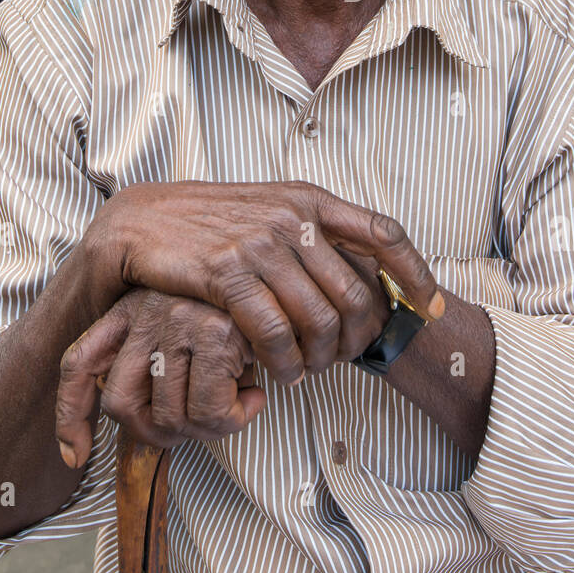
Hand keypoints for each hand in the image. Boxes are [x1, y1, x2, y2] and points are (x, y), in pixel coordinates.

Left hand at [55, 288, 265, 470]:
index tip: (75, 456)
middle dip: (158, 433)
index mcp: (130, 308)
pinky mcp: (215, 331)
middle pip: (122, 405)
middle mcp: (145, 310)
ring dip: (205, 429)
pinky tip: (255, 396)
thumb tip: (155, 428)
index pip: (79, 362)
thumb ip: (165, 367)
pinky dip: (233, 420)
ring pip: (168, 416)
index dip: (70, 416)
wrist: (292, 272)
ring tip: (234, 406)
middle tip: (198, 425)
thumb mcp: (192, 331)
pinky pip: (209, 411)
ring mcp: (177, 319)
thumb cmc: (242, 312)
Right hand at [85, 180, 443, 385]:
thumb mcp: (269, 210)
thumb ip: (311, 233)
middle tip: (343, 360)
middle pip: (355, 292)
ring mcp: (260, 244)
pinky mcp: (227, 274)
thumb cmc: (209, 224)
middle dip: (358, 339)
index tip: (432, 307)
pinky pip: (273, 334)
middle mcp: (291, 217)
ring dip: (319, 360)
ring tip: (307, 372)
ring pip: (318, 320)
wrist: (141, 223)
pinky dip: (283, 364)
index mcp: (308, 199)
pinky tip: (278, 373)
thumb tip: (361, 270)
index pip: (383, 232)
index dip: (416, 273)